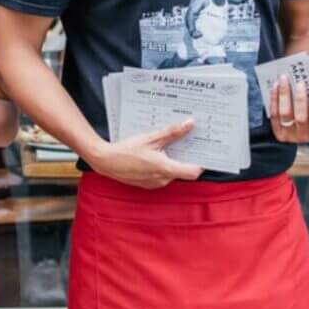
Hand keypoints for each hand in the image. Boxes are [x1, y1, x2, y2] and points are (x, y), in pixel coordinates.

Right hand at [89, 119, 203, 189]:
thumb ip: (172, 132)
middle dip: (186, 157)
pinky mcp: (147, 184)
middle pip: (183, 171)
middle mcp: (162, 180)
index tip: (204, 151)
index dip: (201, 162)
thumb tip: (190, 124)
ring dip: (173, 161)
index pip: (193, 171)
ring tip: (169, 145)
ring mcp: (154, 184)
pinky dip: (163, 166)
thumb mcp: (151, 138)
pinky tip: (157, 154)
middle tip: (187, 142)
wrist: (105, 161)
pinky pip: (162, 176)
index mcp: (165, 169)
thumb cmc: (126, 149)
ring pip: (172, 173)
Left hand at [270, 74, 308, 142]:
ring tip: (284, 79)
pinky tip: (276, 85)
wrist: (300, 118)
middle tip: (300, 84)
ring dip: (285, 95)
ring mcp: (290, 133)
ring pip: (285, 114)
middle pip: (301, 118)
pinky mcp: (278, 130)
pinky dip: (275, 98)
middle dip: (300, 100)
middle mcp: (305, 134)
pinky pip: (274, 113)